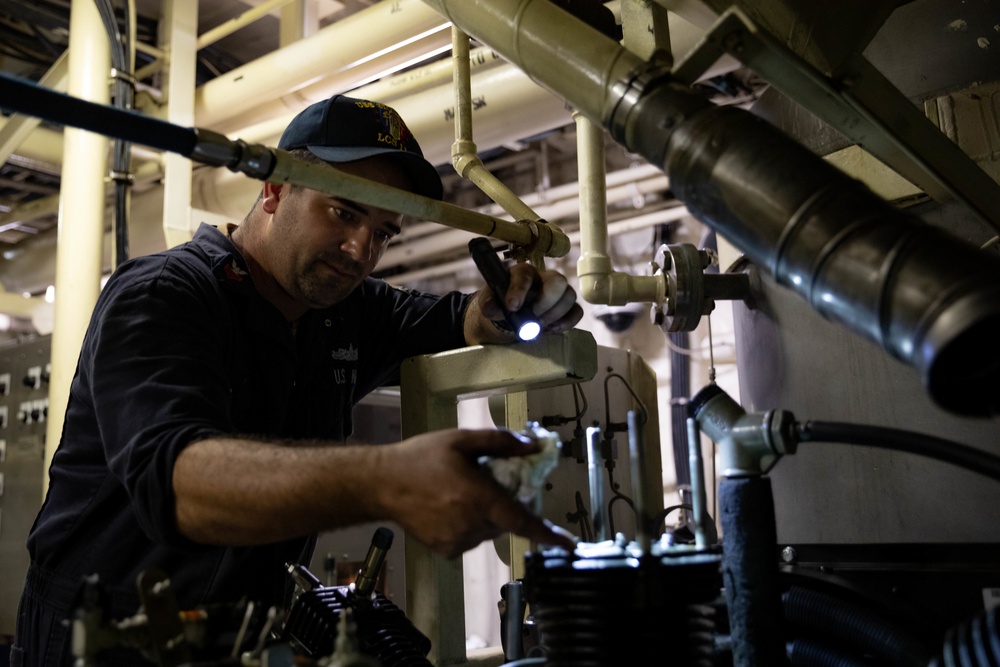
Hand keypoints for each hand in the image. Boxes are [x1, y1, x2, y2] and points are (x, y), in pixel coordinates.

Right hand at [374, 428, 576, 558]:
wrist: (382, 484)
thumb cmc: (422, 457)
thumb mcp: (461, 440)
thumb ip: (500, 443)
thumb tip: (533, 446)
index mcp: (478, 497)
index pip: (522, 521)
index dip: (548, 533)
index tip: (570, 544)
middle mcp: (471, 524)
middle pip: (505, 521)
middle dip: (504, 505)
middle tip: (485, 483)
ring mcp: (458, 541)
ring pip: (489, 531)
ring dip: (486, 516)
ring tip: (460, 493)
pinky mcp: (447, 551)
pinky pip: (472, 539)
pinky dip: (470, 525)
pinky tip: (450, 508)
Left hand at [465, 263, 583, 344]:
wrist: (510, 317)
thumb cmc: (501, 305)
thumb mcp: (489, 304)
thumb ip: (488, 303)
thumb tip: (489, 308)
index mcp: (523, 273)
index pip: (525, 274)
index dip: (519, 290)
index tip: (512, 306)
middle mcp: (544, 278)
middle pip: (558, 281)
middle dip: (545, 302)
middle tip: (532, 317)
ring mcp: (558, 292)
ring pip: (570, 296)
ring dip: (554, 314)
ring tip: (539, 325)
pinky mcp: (567, 307)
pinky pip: (577, 311)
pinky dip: (566, 322)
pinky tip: (551, 329)